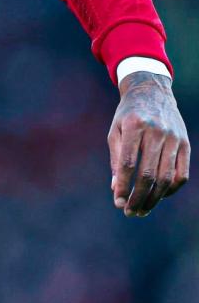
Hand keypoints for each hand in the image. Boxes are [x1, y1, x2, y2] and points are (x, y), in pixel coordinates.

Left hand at [108, 72, 189, 215]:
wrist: (152, 91)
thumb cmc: (128, 115)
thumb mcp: (115, 131)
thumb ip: (116, 159)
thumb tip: (116, 190)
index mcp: (134, 125)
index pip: (128, 164)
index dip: (123, 186)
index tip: (118, 202)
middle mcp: (156, 131)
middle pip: (148, 174)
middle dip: (138, 198)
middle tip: (130, 212)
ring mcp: (173, 138)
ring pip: (166, 178)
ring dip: (154, 198)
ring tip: (142, 210)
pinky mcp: (185, 143)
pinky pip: (181, 174)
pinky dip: (171, 189)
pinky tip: (159, 196)